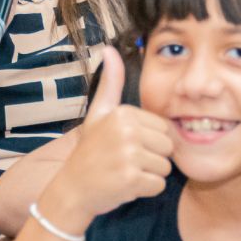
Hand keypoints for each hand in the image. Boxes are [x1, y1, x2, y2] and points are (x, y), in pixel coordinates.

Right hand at [37, 47, 173, 232]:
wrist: (72, 190)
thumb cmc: (90, 151)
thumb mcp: (98, 113)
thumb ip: (110, 83)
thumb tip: (109, 49)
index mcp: (123, 113)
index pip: (163, 128)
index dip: (148, 141)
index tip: (124, 145)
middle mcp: (127, 131)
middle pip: (168, 147)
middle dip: (151, 158)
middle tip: (125, 161)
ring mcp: (128, 155)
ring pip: (165, 167)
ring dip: (148, 175)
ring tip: (124, 172)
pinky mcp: (131, 179)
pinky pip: (158, 185)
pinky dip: (145, 190)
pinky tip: (124, 186)